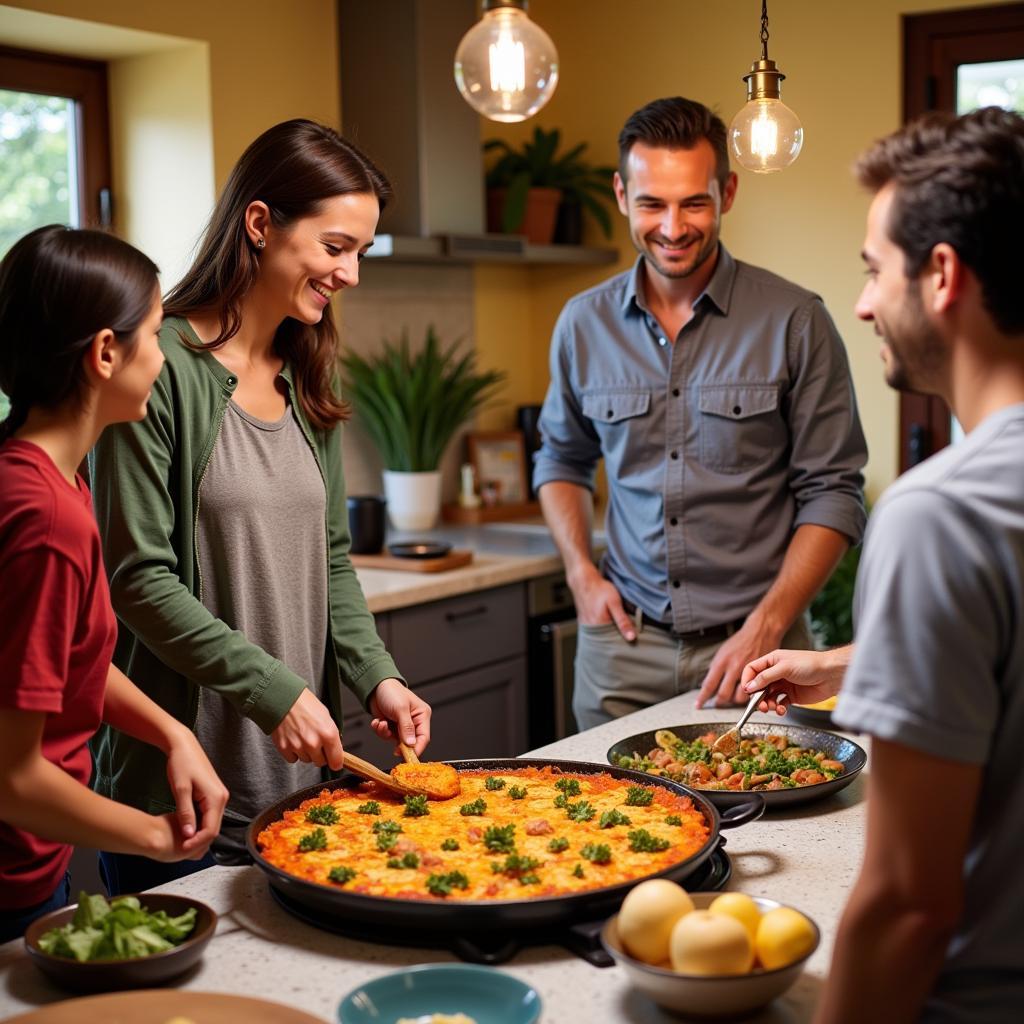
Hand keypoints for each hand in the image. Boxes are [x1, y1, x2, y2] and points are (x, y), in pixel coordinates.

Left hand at [162, 728, 228, 857]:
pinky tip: (188, 830)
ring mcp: (219, 796)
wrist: (183, 745)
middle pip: (214, 828)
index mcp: (216, 798)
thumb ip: (186, 813)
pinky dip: (200, 825)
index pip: (211, 830)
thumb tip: (188, 835)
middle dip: (199, 842)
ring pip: (212, 822)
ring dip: (200, 834)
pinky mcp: (213, 794)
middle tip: (181, 852)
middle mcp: (222, 798)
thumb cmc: (181, 764)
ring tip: (183, 844)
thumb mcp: (180, 789)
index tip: (181, 850)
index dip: (197, 843)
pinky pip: (209, 815)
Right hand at [271, 688, 344, 769]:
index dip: (336, 762)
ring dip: (306, 752)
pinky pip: (293, 759)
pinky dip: (293, 752)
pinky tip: (293, 739)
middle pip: (321, 762)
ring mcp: (298, 746)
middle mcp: (314, 742)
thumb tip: (334, 749)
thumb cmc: (305, 703)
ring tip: (302, 736)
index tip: (335, 761)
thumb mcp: (326, 716)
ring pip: (307, 760)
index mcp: (328, 733)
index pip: (336, 761)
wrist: (283, 698)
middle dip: (320, 755)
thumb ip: (331, 735)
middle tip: (316, 742)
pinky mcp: (284, 748)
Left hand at [368, 678, 431, 756]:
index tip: (408, 756)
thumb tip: (411, 744)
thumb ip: (406, 727)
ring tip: (382, 723)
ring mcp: (402, 725)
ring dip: (386, 733)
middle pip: (409, 742)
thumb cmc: (391, 692)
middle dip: (396, 739)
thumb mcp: (400, 709)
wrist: (375, 687)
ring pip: (396, 741)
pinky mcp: (392, 727)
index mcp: (422, 715)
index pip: (424, 737)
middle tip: (390, 735)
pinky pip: (387, 736)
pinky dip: (381, 730)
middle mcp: (414, 722)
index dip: (417, 748)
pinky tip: (379, 721)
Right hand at [568, 564, 635, 640]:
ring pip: (602, 635)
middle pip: (608, 639)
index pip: (616, 641)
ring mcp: (586, 626)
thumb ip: (623, 621)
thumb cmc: (599, 589)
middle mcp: (591, 630)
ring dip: (610, 631)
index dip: (625, 638)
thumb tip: (631, 637)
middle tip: (624, 625)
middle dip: (617, 635)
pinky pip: (597, 630)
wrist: (583, 580)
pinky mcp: (584, 622)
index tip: (633, 633)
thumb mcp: (615, 603)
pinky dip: (603, 627)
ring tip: (615, 620)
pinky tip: (607, 619)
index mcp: (600, 627)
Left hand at [695, 613, 783, 708]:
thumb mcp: (722, 652)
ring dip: (735, 700)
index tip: (698, 705)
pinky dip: (748, 695)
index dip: (703, 697)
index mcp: (721, 662)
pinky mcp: (759, 674)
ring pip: (739, 697)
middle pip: (724, 694)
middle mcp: (733, 668)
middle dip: (720, 702)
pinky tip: (746, 693)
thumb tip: (709, 683)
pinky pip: (752, 691)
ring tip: (732, 697)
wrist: (759, 632)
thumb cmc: (739, 641)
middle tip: (718, 704)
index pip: (709, 684)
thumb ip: (716, 668)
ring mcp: (747, 672)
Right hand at [739, 647, 849, 713]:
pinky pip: (779, 704)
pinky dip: (779, 709)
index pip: (752, 670)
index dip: (747, 680)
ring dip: (767, 704)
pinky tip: (782, 710)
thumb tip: (749, 687)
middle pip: (759, 686)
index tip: (747, 691)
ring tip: (772, 708)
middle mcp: (776, 673)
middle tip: (760, 705)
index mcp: (772, 661)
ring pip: (768, 697)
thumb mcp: (784, 668)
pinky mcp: (792, 696)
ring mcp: (784, 685)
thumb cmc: (811, 664)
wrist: (832, 675)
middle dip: (757, 696)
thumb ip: (765, 677)